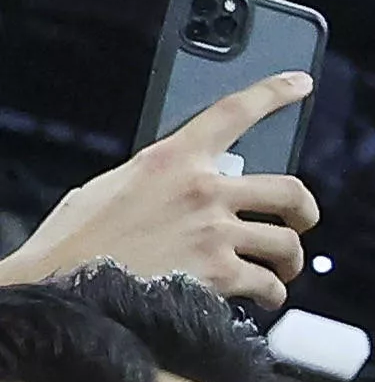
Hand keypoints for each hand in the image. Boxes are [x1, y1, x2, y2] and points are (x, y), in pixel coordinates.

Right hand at [0, 74, 317, 305]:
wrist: (62, 284)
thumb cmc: (77, 240)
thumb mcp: (111, 187)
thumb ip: (155, 179)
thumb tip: (176, 187)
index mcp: (171, 159)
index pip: (232, 112)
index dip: (273, 93)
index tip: (298, 84)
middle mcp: (202, 190)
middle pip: (289, 190)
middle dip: (304, 210)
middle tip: (301, 221)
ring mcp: (214, 232)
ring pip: (286, 243)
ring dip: (290, 260)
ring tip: (281, 270)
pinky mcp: (218, 274)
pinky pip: (268, 283)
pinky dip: (271, 293)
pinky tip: (263, 297)